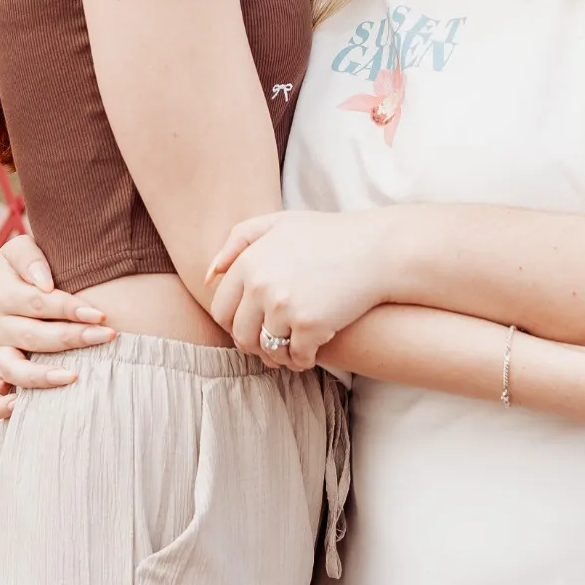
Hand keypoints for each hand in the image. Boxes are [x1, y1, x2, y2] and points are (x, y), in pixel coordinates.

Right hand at [0, 230, 114, 390]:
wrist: (13, 275)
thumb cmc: (29, 261)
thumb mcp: (24, 248)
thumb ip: (32, 259)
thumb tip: (45, 285)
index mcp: (2, 291)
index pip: (38, 304)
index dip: (70, 308)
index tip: (100, 314)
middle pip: (33, 336)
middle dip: (73, 338)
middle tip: (107, 337)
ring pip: (14, 370)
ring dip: (45, 376)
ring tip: (74, 377)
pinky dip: (3, 406)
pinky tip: (27, 409)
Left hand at [207, 209, 390, 369]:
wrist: (375, 249)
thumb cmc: (328, 236)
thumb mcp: (279, 223)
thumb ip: (239, 240)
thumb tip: (209, 276)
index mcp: (249, 262)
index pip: (221, 309)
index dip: (236, 324)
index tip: (253, 327)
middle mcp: (260, 284)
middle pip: (240, 335)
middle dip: (254, 345)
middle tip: (272, 345)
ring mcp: (284, 306)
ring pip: (266, 350)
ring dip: (278, 356)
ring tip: (292, 351)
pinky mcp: (309, 325)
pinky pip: (296, 358)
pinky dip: (303, 361)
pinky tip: (313, 352)